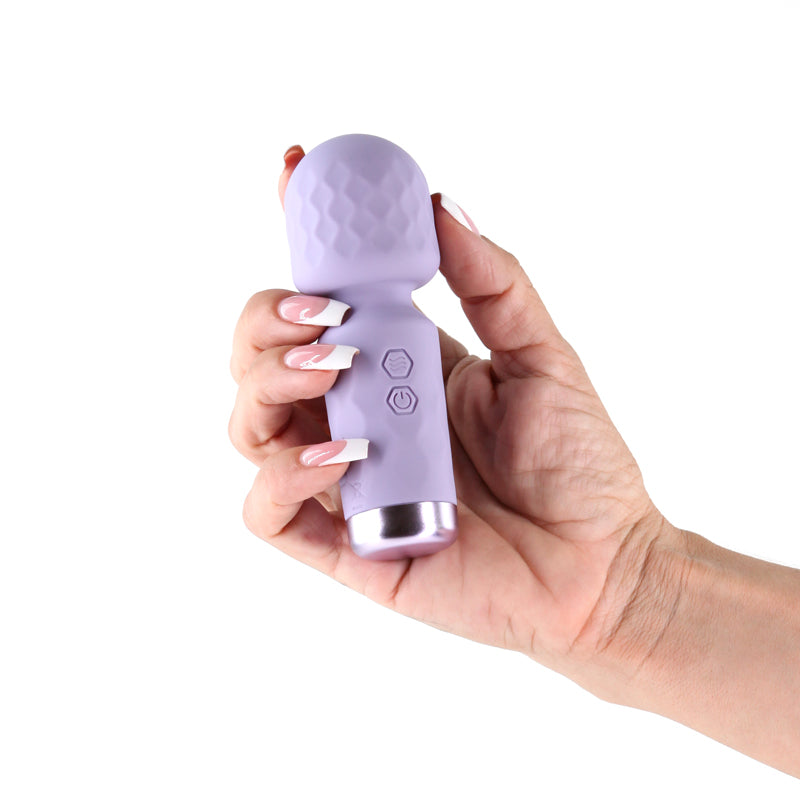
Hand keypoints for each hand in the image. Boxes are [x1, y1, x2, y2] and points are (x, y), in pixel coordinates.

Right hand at [229, 145, 675, 683]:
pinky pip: (266, 507)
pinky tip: (344, 456)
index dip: (299, 235)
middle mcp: (355, 414)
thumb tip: (441, 205)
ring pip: (247, 423)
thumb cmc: (577, 464)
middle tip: (326, 314)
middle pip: (259, 355)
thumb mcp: (542, 355)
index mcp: (395, 363)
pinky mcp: (339, 544)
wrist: (600, 563)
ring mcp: (341, 478)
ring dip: (272, 382)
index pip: (322, 295)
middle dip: (269, 320)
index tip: (294, 172)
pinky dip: (285, 475)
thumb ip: (493, 282)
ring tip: (336, 368)